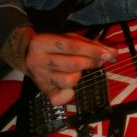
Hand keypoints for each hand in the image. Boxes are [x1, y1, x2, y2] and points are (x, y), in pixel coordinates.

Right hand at [1, 27, 117, 105]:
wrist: (23, 53)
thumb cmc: (51, 45)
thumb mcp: (66, 38)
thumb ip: (90, 44)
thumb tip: (112, 53)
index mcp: (42, 42)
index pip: (73, 46)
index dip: (93, 51)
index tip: (109, 55)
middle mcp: (38, 60)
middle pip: (73, 64)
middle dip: (92, 62)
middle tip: (100, 60)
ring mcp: (39, 77)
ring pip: (69, 80)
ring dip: (80, 75)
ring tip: (80, 70)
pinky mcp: (42, 90)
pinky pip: (58, 98)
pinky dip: (68, 95)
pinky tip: (71, 89)